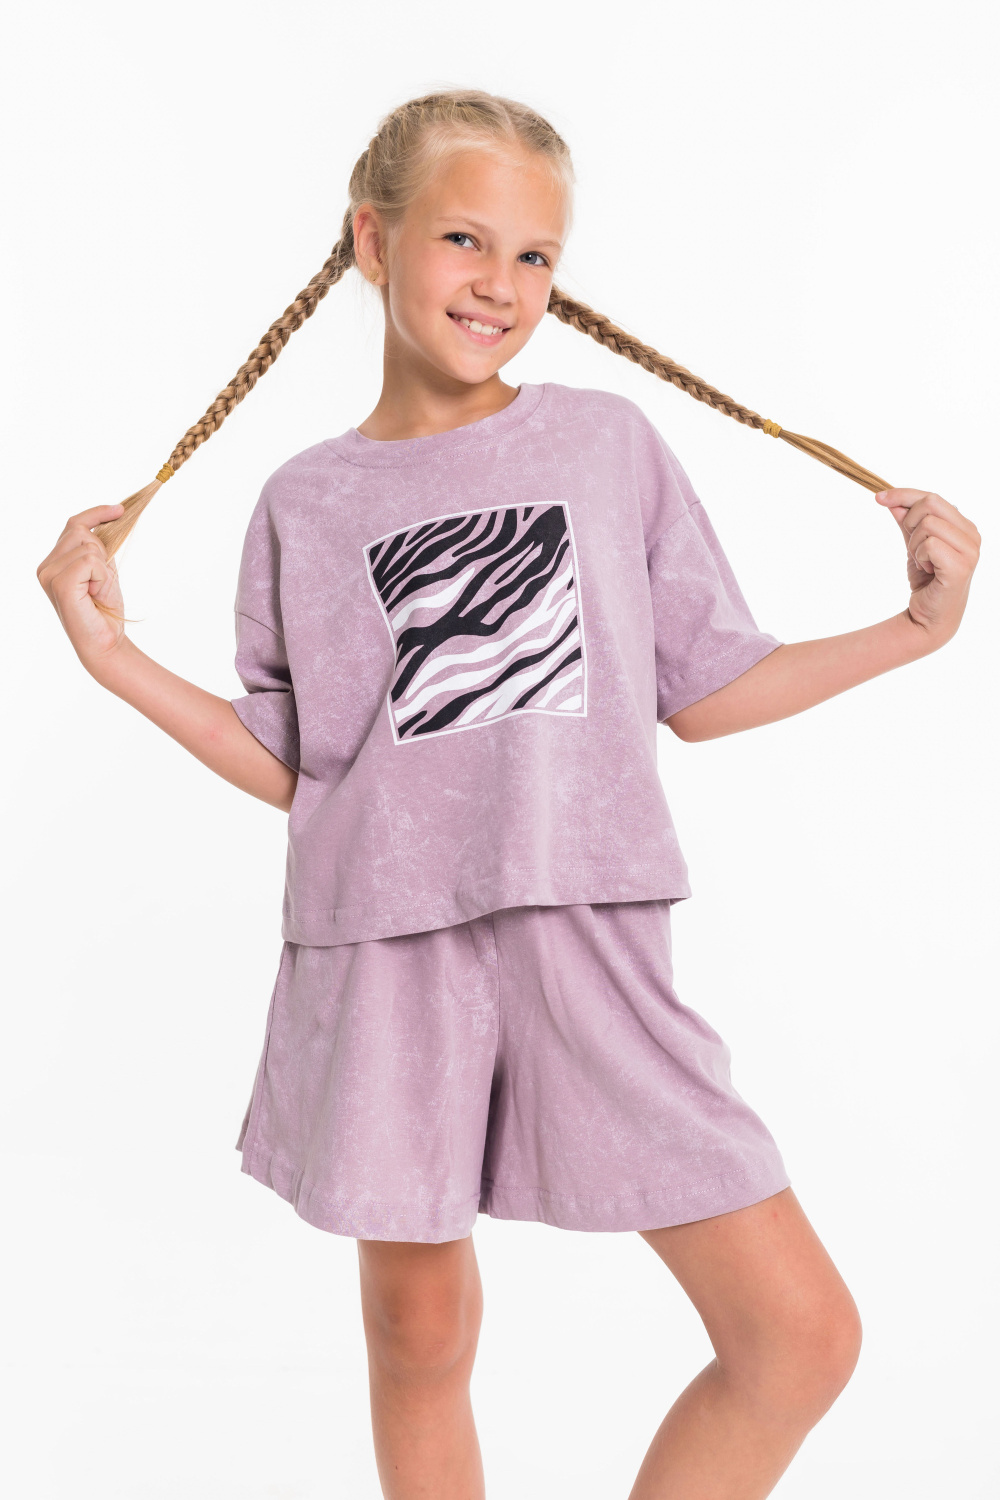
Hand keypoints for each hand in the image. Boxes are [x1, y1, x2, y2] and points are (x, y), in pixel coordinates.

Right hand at [36, 503, 127, 673]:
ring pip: (88, 545)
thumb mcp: (104, 571)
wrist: (106, 642)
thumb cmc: (104, 611)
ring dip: (104, 568)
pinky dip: (102, 576)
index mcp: (53, 562)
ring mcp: (49, 574)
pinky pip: (91, 560)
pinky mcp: (60, 583)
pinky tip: (95, 594)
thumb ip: (98, 548)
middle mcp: (45, 567)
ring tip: (98, 592)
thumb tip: (112, 517)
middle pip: (81, 531)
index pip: (73, 524)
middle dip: (102, 552)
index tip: (119, 510)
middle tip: (103, 583)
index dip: (97, 513)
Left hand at [875, 488, 979, 644]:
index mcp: (964, 527)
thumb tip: (891, 500)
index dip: (903, 494)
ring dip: (914, 545)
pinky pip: (929, 544)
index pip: (933, 497)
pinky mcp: (961, 566)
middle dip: (910, 522)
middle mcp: (972, 535)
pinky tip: (927, 571)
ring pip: (928, 524)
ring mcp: (970, 550)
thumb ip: (906, 523)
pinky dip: (919, 557)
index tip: (878, 497)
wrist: (926, 617)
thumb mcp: (913, 545)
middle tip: (912, 548)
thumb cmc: (926, 582)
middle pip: (931, 503)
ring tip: (922, 563)